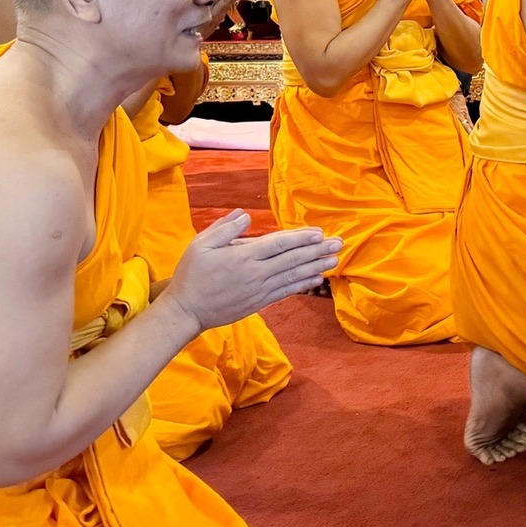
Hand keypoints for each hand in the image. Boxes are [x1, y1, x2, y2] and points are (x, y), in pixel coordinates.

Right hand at [163, 211, 340, 330]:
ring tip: (335, 259)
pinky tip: (317, 279)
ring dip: (316, 266)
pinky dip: (303, 284)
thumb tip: (245, 215)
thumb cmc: (192, 275)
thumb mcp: (200, 245)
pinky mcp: (259, 302)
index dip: (300, 237)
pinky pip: (286, 291)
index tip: (319, 233)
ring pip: (293, 275)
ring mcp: (259, 289)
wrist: (186, 311)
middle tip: (339, 243)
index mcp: (243, 256)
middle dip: (317, 250)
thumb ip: (224, 228)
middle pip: (292, 259)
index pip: (278, 244)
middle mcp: (256, 273)